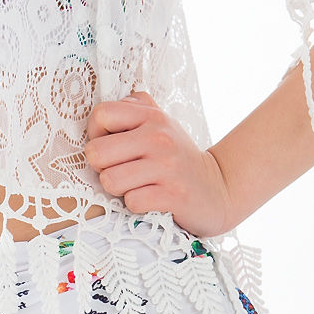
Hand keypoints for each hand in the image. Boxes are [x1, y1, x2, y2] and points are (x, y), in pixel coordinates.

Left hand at [83, 89, 237, 238]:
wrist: (217, 189)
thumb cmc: (177, 157)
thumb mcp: (160, 124)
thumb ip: (134, 109)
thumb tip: (104, 111)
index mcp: (152, 116)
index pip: (101, 114)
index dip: (97, 134)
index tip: (112, 146)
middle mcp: (159, 137)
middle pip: (96, 152)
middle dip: (102, 167)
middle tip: (121, 170)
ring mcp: (167, 166)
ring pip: (109, 180)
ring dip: (118, 189)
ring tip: (136, 184)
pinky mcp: (173, 195)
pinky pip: (131, 202)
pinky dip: (137, 205)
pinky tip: (150, 199)